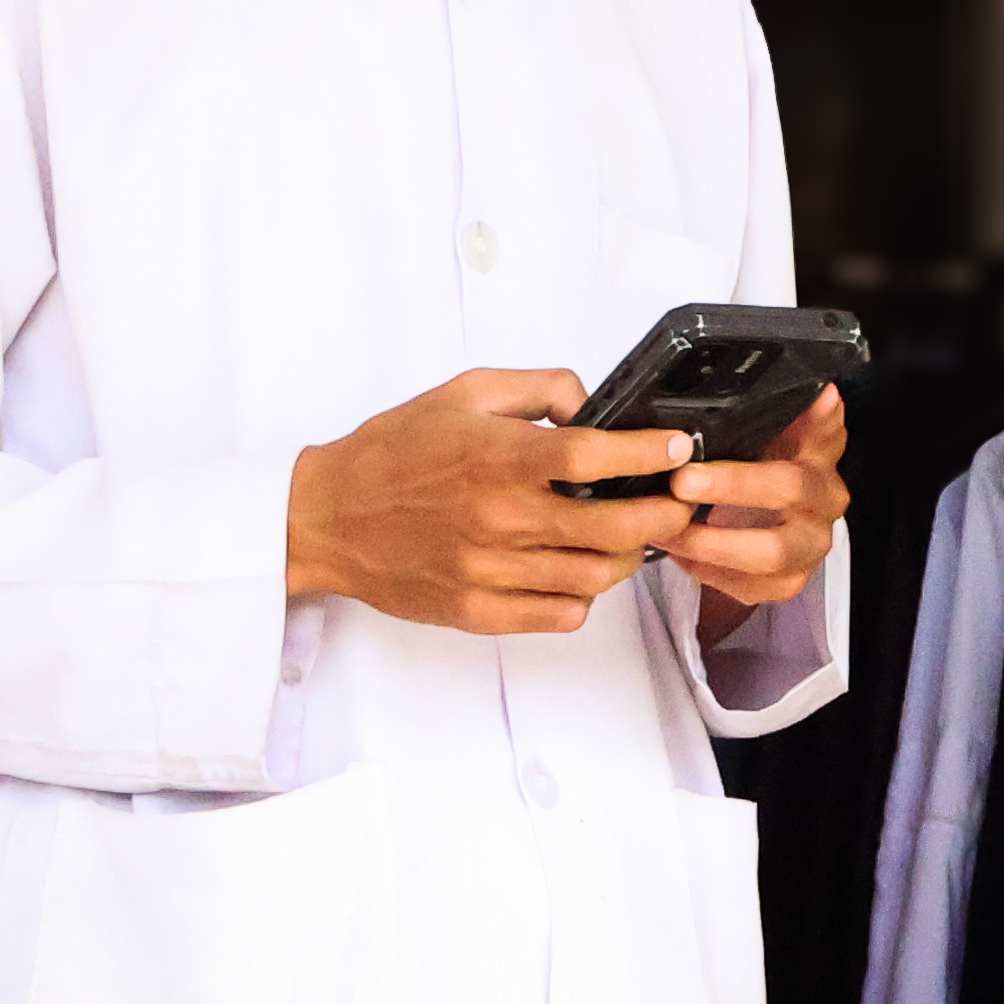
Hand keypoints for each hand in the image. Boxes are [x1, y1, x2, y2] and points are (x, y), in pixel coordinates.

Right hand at [283, 368, 694, 634]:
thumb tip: (591, 405)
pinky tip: (579, 573)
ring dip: (628, 558)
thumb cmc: (392, 452)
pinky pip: (559, 615)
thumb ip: (537, 388)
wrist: (325, 516)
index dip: (651, 452)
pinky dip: (583, 597)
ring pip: (595, 577)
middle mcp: (501, 518)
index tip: (678, 448)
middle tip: (679, 503)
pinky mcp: (476, 612)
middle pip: (616, 527)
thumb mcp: (463, 393)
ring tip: (632, 538)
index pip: (598, 455)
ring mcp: (490, 571)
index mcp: (499, 458)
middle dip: (665, 515)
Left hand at [665, 384, 851, 634]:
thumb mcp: (771, 434)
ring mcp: (809, 547)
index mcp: (821, 458)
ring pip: (771, 552)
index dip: (812, 419)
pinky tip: (680, 553)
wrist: (761, 523)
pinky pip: (750, 585)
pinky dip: (708, 571)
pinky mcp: (787, 582)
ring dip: (712, 542)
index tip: (799, 404)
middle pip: (789, 490)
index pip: (822, 434)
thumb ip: (792, 412)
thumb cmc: (762, 471)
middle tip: (683, 481)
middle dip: (732, 485)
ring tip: (667, 528)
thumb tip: (822, 390)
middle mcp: (824, 503)